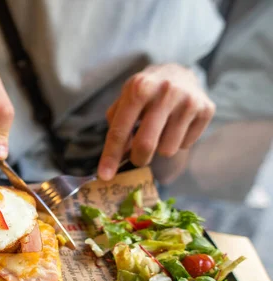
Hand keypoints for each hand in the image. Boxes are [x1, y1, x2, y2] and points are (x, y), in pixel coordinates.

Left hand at [98, 63, 215, 180]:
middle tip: (137, 158)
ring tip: (160, 131)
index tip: (105, 176)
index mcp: (139, 88)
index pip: (120, 131)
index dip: (110, 156)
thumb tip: (117, 158)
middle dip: (137, 159)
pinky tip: (177, 126)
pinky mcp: (206, 110)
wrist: (180, 72)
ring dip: (160, 148)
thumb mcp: (125, 99)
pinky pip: (186, 144)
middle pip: (145, 145)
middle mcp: (165, 92)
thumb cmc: (145, 92)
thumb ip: (117, 126)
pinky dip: (177, 141)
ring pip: (167, 149)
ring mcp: (188, 101)